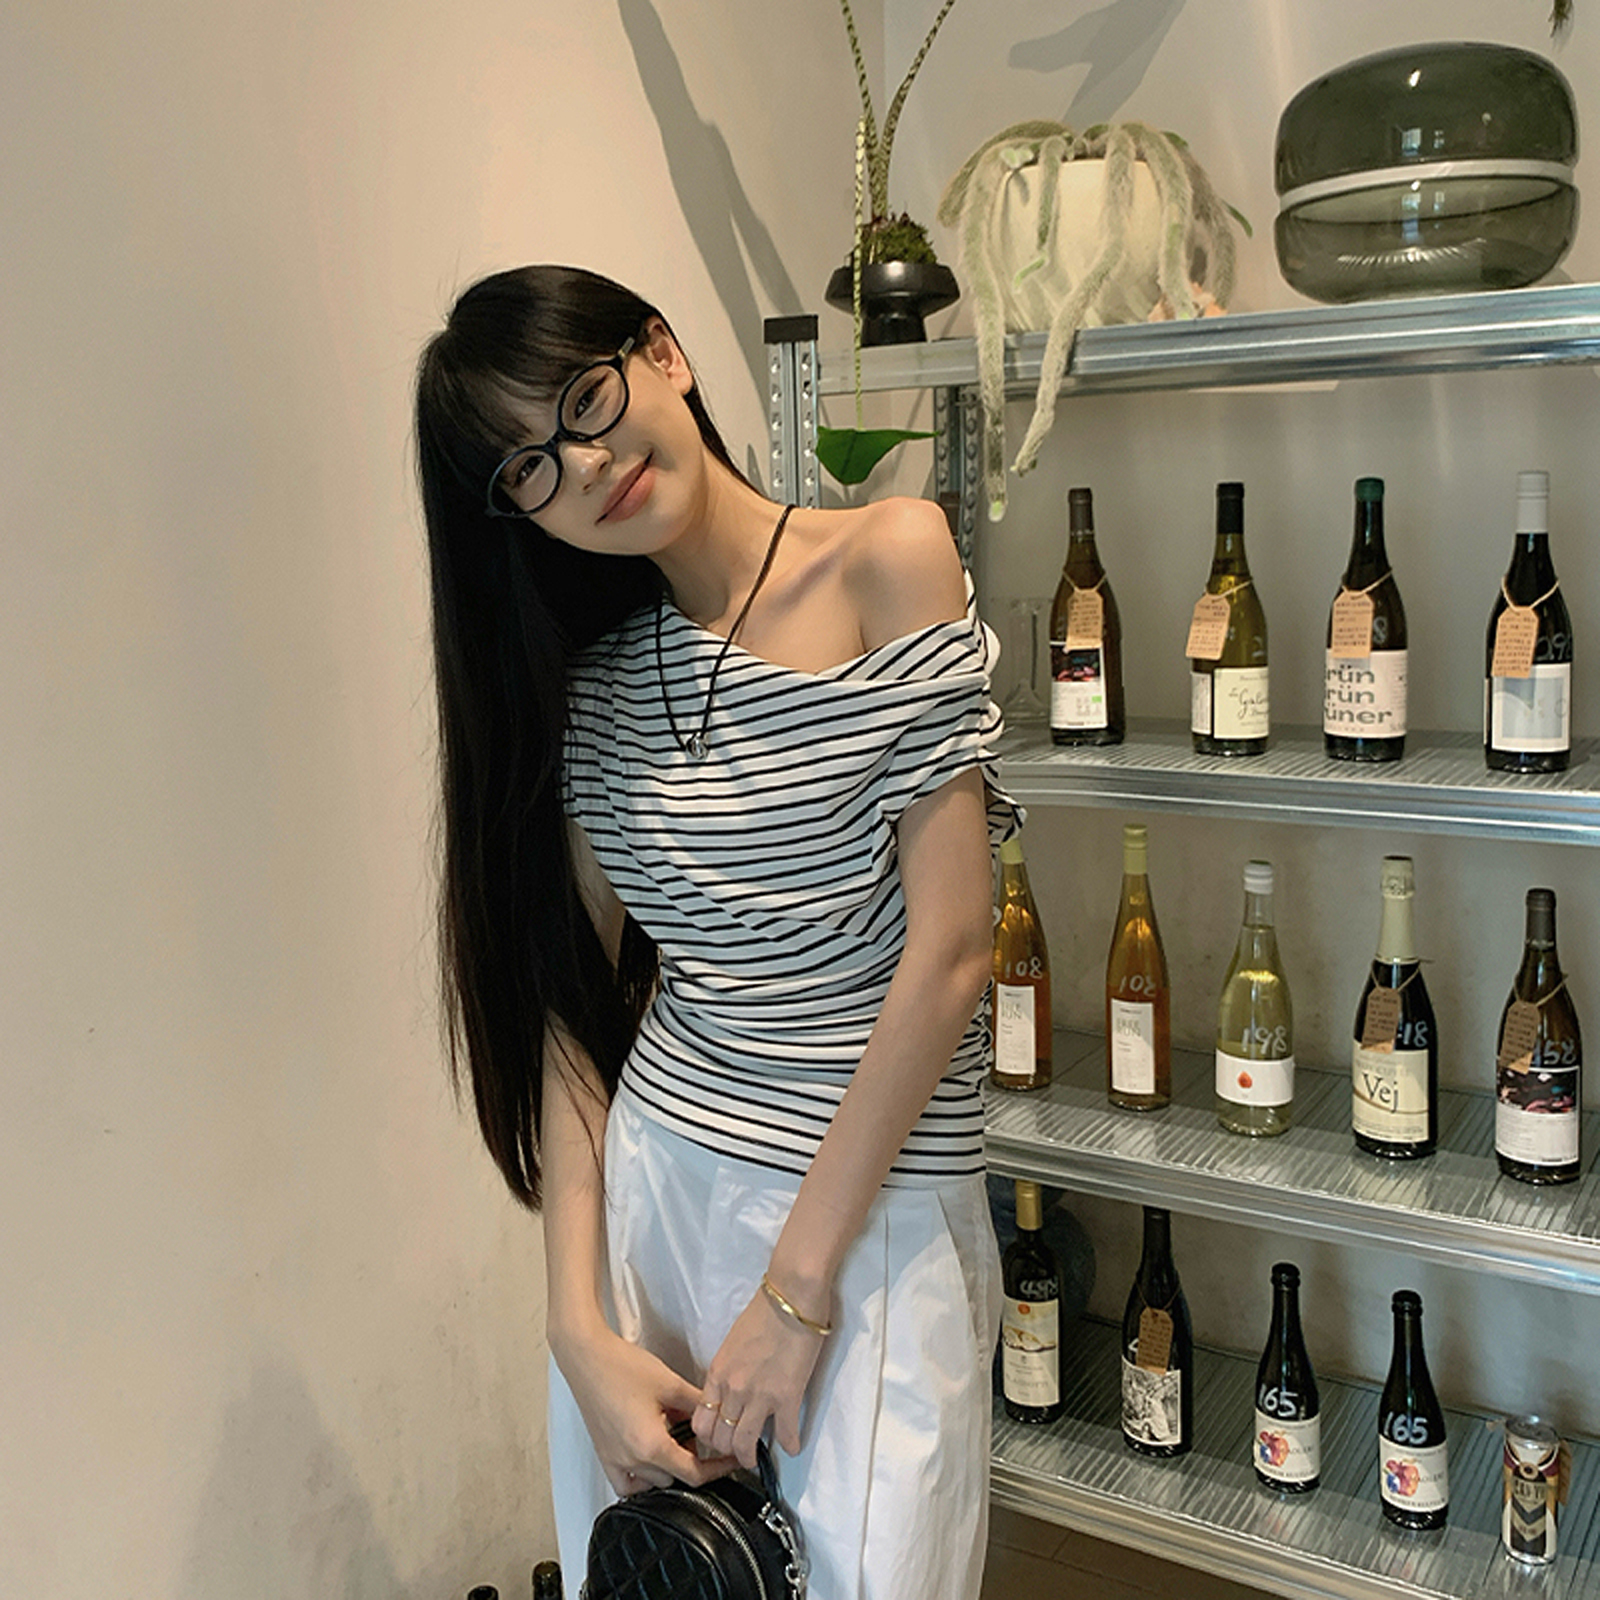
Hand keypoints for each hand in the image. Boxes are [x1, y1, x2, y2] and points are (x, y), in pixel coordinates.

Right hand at [561, 1328, 735, 1496]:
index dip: (718, 1468)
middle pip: (674, 1478)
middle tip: (697, 1434)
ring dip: (668, 1466)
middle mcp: (631, 1461)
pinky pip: (626, 1483)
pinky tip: (649, 1457)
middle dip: (691, 1459)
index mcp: (651, 1446)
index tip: (730, 1461)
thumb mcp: (670, 1383)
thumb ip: (698, 1405)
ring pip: (652, 1481)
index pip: (693, 1473)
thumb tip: (718, 1417)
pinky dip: (641, 1477)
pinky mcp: (604, 1455)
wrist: (588, 1357)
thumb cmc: (622, 1366)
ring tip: (673, 1436)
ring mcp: (615, 1461)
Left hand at [691, 1285, 826, 1469]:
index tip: (717, 1439)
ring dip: (749, 1456)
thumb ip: (727, 1372)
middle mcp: (733, 1390)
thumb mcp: (731, 1344)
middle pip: (719, 1439)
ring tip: (756, 1458)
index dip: (708, 1437)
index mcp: (717, 1374)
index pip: (701, 1421)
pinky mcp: (787, 1398)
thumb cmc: (762, 1314)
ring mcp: (759, 1397)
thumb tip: (730, 1393)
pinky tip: (792, 1446)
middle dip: (726, 1451)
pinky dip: (789, 1445)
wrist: (791, 1299)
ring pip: (744, 1444)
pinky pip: (785, 1435)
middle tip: (736, 1452)